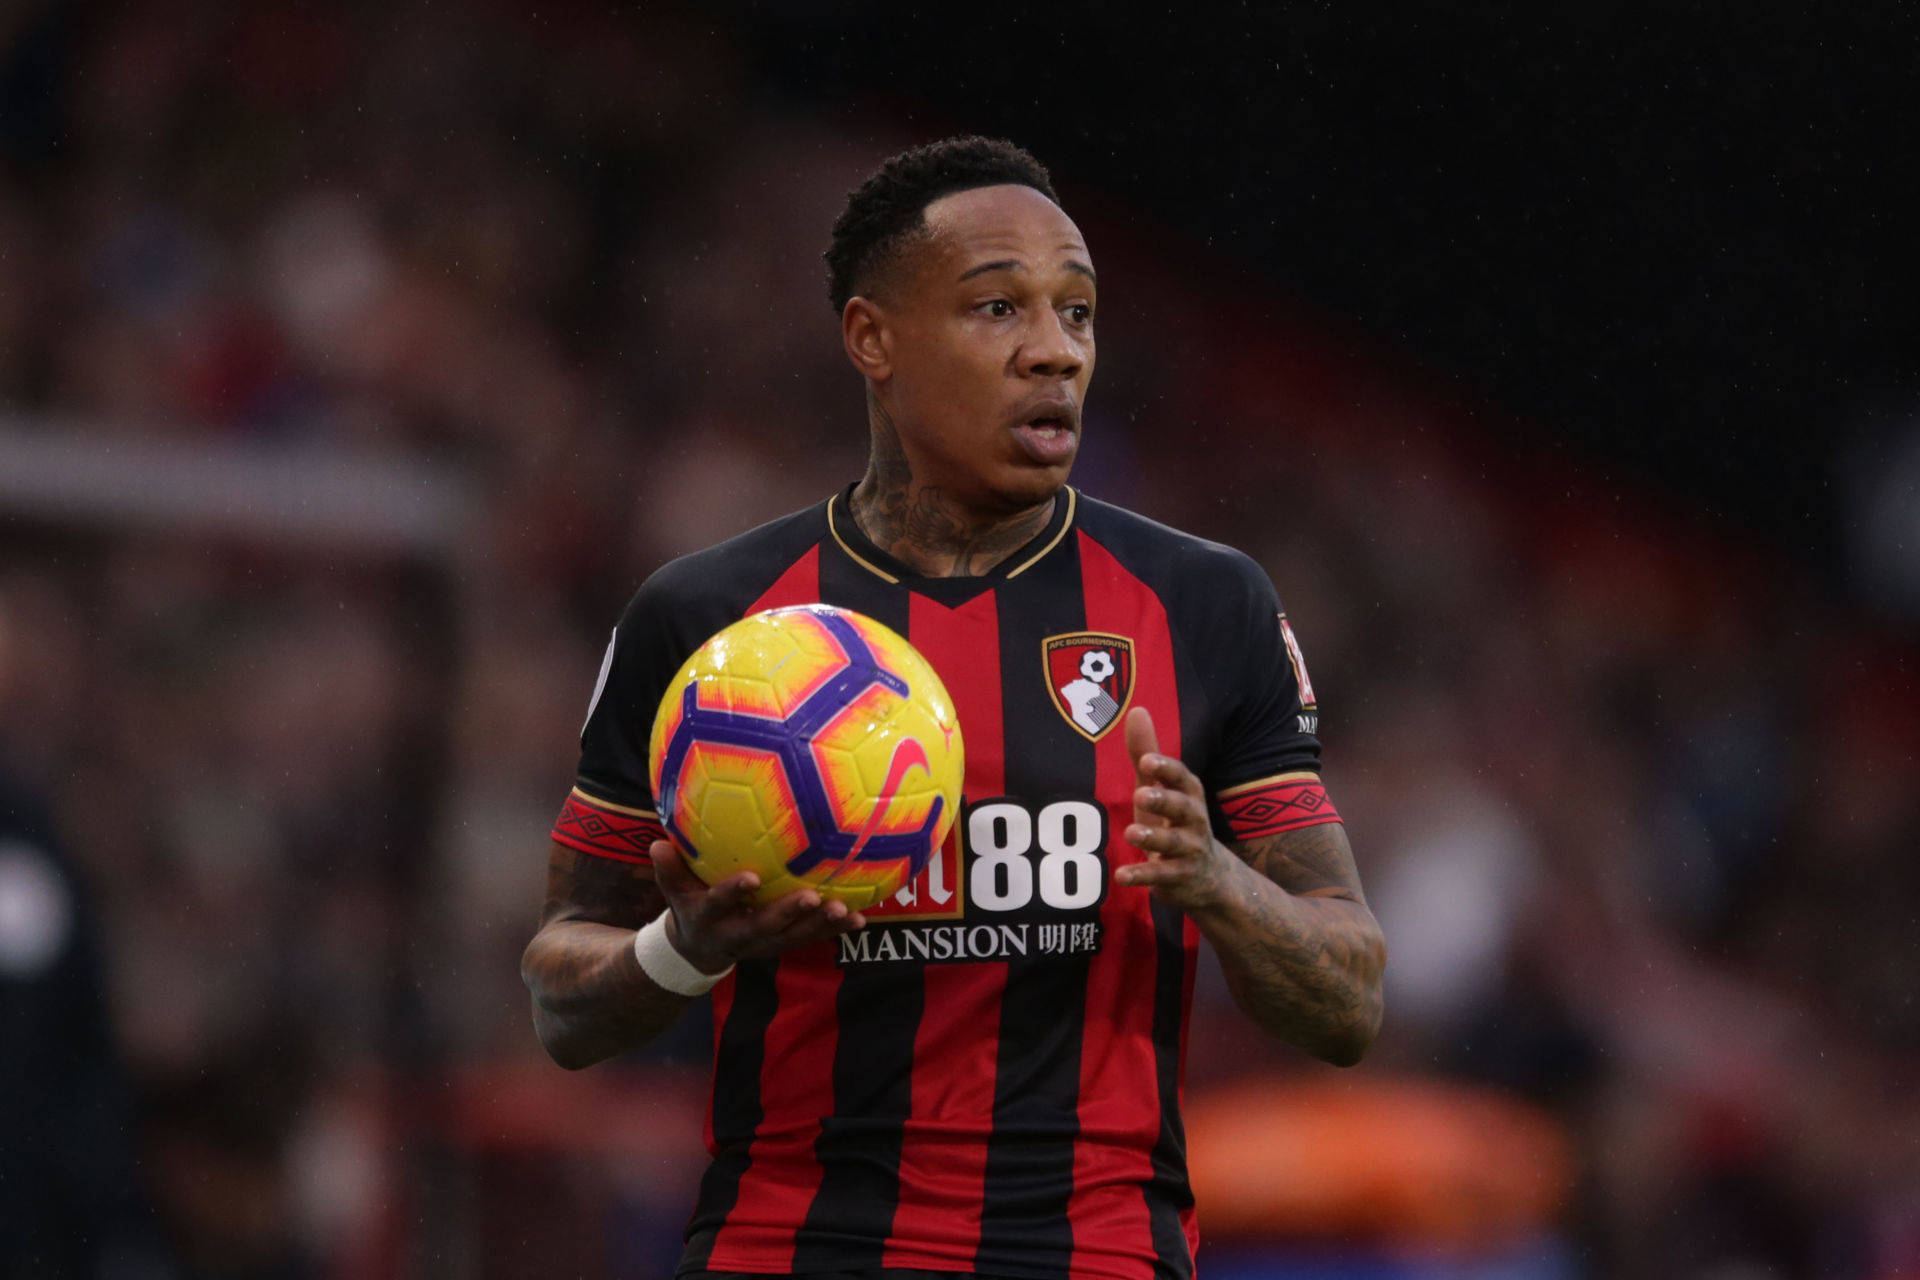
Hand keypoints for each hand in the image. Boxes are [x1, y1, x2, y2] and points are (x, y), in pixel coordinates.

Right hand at [650, 839, 866, 973]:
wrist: (699, 950)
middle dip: (788, 914)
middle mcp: (738, 936)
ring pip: (794, 937)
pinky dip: (835, 930)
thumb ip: (668, 869)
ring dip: (820, 926)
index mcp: (709, 918)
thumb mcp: (674, 891)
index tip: (750, 877)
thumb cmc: (690, 905)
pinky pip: (811, 938)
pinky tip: (861, 917)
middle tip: (811, 897)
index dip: (732, 893)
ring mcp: (763, 944)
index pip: (718, 904)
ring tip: (845, 911)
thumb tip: (656, 842)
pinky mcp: (784, 944)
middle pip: (764, 928)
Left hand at [1115, 707, 1235, 911]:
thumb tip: (1136, 710)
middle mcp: (1195, 820)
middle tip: (1140, 793)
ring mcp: (1190, 850)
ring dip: (1153, 837)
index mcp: (1189, 795)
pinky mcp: (1181, 878)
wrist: (1209, 879)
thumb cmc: (1177, 823)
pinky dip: (1143, 876)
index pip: (1182, 777)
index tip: (1147, 760)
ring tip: (1130, 833)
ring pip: (1173, 842)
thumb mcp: (1161, 788)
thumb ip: (1147, 753)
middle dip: (1164, 800)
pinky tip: (1121, 876)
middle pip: (1183, 808)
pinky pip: (1163, 876)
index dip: (1166, 769)